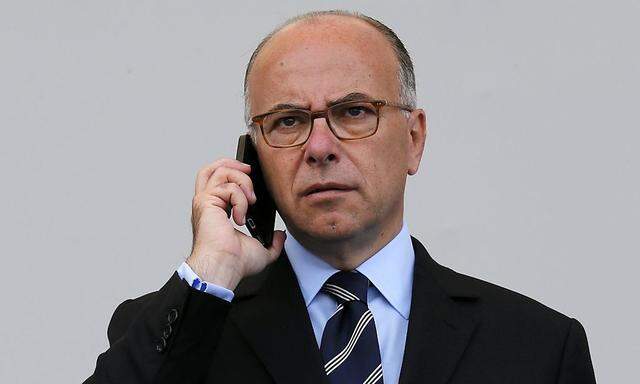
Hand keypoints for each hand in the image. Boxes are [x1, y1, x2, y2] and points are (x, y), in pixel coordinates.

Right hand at [186, 158, 285, 290]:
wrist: (224, 268)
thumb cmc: (234, 263)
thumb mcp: (261, 252)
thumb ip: (272, 243)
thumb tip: (280, 235)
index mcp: (216, 212)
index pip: (219, 182)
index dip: (235, 173)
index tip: (252, 178)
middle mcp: (207, 204)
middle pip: (212, 168)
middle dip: (232, 164)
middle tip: (249, 173)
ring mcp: (204, 202)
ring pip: (221, 171)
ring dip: (242, 181)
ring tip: (251, 200)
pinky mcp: (206, 202)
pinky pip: (227, 187)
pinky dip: (240, 199)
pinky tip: (241, 216)